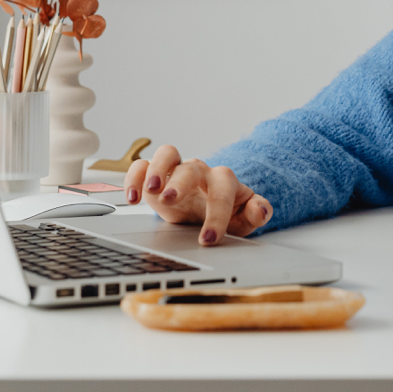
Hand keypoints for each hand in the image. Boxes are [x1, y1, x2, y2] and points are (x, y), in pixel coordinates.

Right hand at [124, 145, 271, 245]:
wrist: (205, 209)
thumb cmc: (225, 213)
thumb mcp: (244, 218)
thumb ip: (257, 213)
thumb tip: (261, 210)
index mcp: (223, 181)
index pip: (223, 190)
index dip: (217, 214)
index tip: (208, 239)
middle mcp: (199, 171)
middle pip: (192, 167)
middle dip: (180, 182)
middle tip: (171, 200)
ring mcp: (176, 170)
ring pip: (167, 153)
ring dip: (156, 169)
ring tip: (150, 191)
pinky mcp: (155, 176)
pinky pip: (142, 166)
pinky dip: (134, 177)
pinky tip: (132, 197)